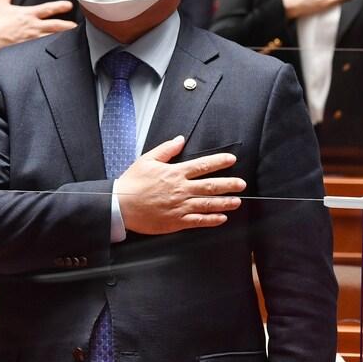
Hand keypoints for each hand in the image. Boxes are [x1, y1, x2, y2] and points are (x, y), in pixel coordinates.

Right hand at [0, 0, 75, 50]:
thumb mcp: (0, 4)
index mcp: (28, 15)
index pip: (48, 8)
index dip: (60, 6)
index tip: (69, 5)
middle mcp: (33, 27)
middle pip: (55, 25)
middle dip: (67, 25)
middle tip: (76, 26)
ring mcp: (32, 40)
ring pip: (51, 38)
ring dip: (62, 38)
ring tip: (71, 40)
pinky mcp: (27, 50)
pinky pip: (42, 50)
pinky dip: (49, 50)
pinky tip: (56, 53)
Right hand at [116, 135, 246, 234]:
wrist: (120, 205)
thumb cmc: (132, 183)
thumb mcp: (147, 160)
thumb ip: (166, 150)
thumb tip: (180, 140)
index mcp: (175, 173)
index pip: (202, 165)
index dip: (219, 162)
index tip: (231, 159)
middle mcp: (181, 189)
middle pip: (210, 186)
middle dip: (229, 184)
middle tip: (241, 184)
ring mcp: (180, 206)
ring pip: (208, 204)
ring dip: (225, 203)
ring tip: (237, 201)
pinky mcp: (176, 221)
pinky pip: (198, 221)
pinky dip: (211, 220)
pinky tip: (221, 218)